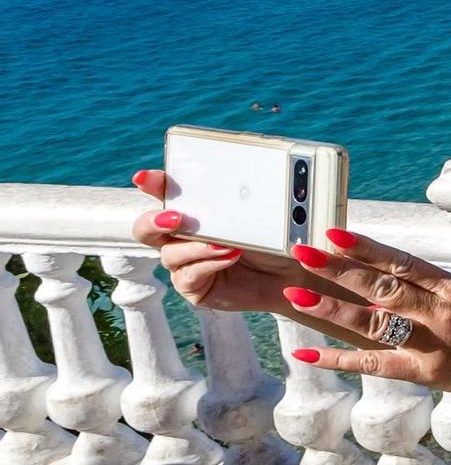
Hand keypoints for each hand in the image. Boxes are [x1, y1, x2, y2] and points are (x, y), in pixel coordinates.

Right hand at [130, 169, 313, 312]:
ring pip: (170, 254)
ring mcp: (184, 263)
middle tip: (175, 217)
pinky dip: (209, 263)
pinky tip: (230, 255)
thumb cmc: (273, 239)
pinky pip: (189, 275)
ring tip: (225, 243)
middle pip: (146, 228)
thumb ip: (238, 200)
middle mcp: (179, 237)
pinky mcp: (193, 286)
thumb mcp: (258, 215)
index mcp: (190, 212)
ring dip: (196, 246)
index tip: (145, 178)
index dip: (151, 184)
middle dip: (154, 220)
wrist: (291, 273)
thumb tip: (236, 184)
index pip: (163, 194)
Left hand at [280, 229, 450, 393]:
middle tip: (303, 253)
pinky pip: (376, 365)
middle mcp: (442, 313)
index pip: (402, 262)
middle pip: (383, 289)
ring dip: (334, 310)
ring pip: (376, 324)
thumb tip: (380, 280)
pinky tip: (307, 352)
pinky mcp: (428, 373)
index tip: (334, 233)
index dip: (367, 247)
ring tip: (299, 297)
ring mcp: (434, 344)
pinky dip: (340, 359)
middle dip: (339, 271)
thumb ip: (427, 288)